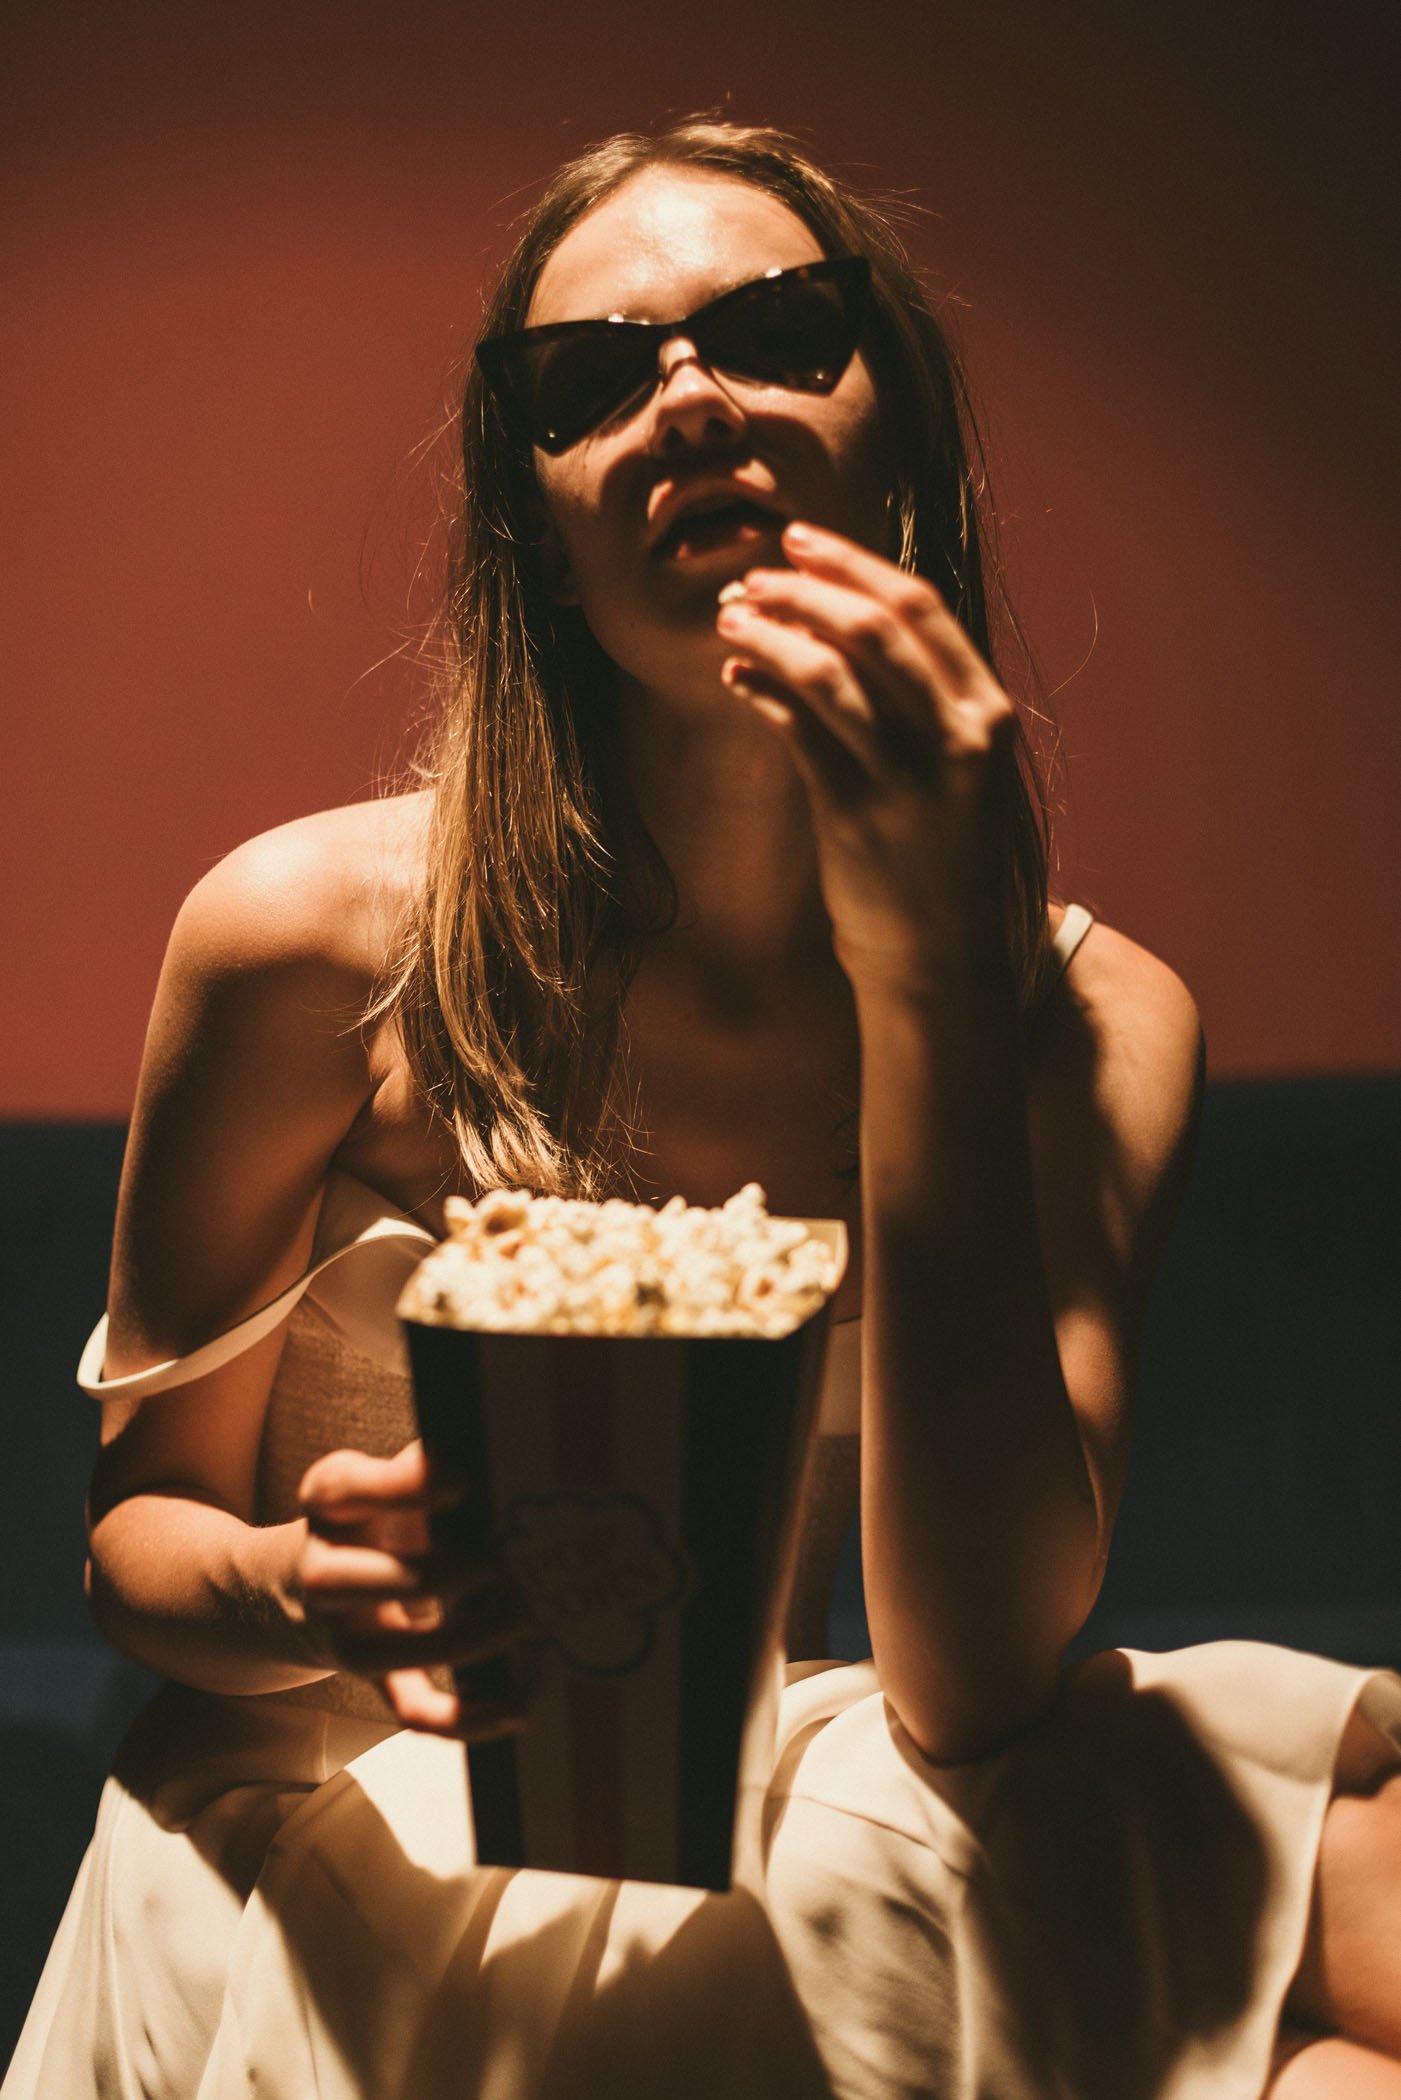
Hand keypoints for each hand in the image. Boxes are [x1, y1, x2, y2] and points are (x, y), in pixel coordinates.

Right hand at [284, 1439, 531, 1741]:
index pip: (348, 1488)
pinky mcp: (371, 1678)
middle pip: (360, 1579)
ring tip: (527, 1616)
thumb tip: (480, 1455)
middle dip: (441, 1574)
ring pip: (394, 1652)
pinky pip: (415, 1711)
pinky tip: (522, 1704)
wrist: (291, 1589)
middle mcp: (322, 1569)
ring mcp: (342, 1632)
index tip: (462, 1480)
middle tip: (504, 1562)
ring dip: (467, 1641)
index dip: (404, 1486)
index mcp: (329, 1502)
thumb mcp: (378, 1478)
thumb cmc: (366, 1519)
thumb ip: (419, 1467)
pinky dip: (469, 1717)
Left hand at [715, 520, 1017, 990]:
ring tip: (730, 618)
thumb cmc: (948, 864)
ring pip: (826, 672)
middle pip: (871, 627)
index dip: (854, 564)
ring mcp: (905, 778)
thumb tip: (855, 625)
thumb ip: (931, 705)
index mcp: (987, 717)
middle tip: (749, 576)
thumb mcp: (964, 774)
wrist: (946, 963)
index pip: (920, 609)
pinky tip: (736, 678)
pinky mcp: (854, 817)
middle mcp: (954, 739)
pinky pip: (796, 731)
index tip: (801, 542)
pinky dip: (760, 691)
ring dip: (769, 632)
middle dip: (802, 588)